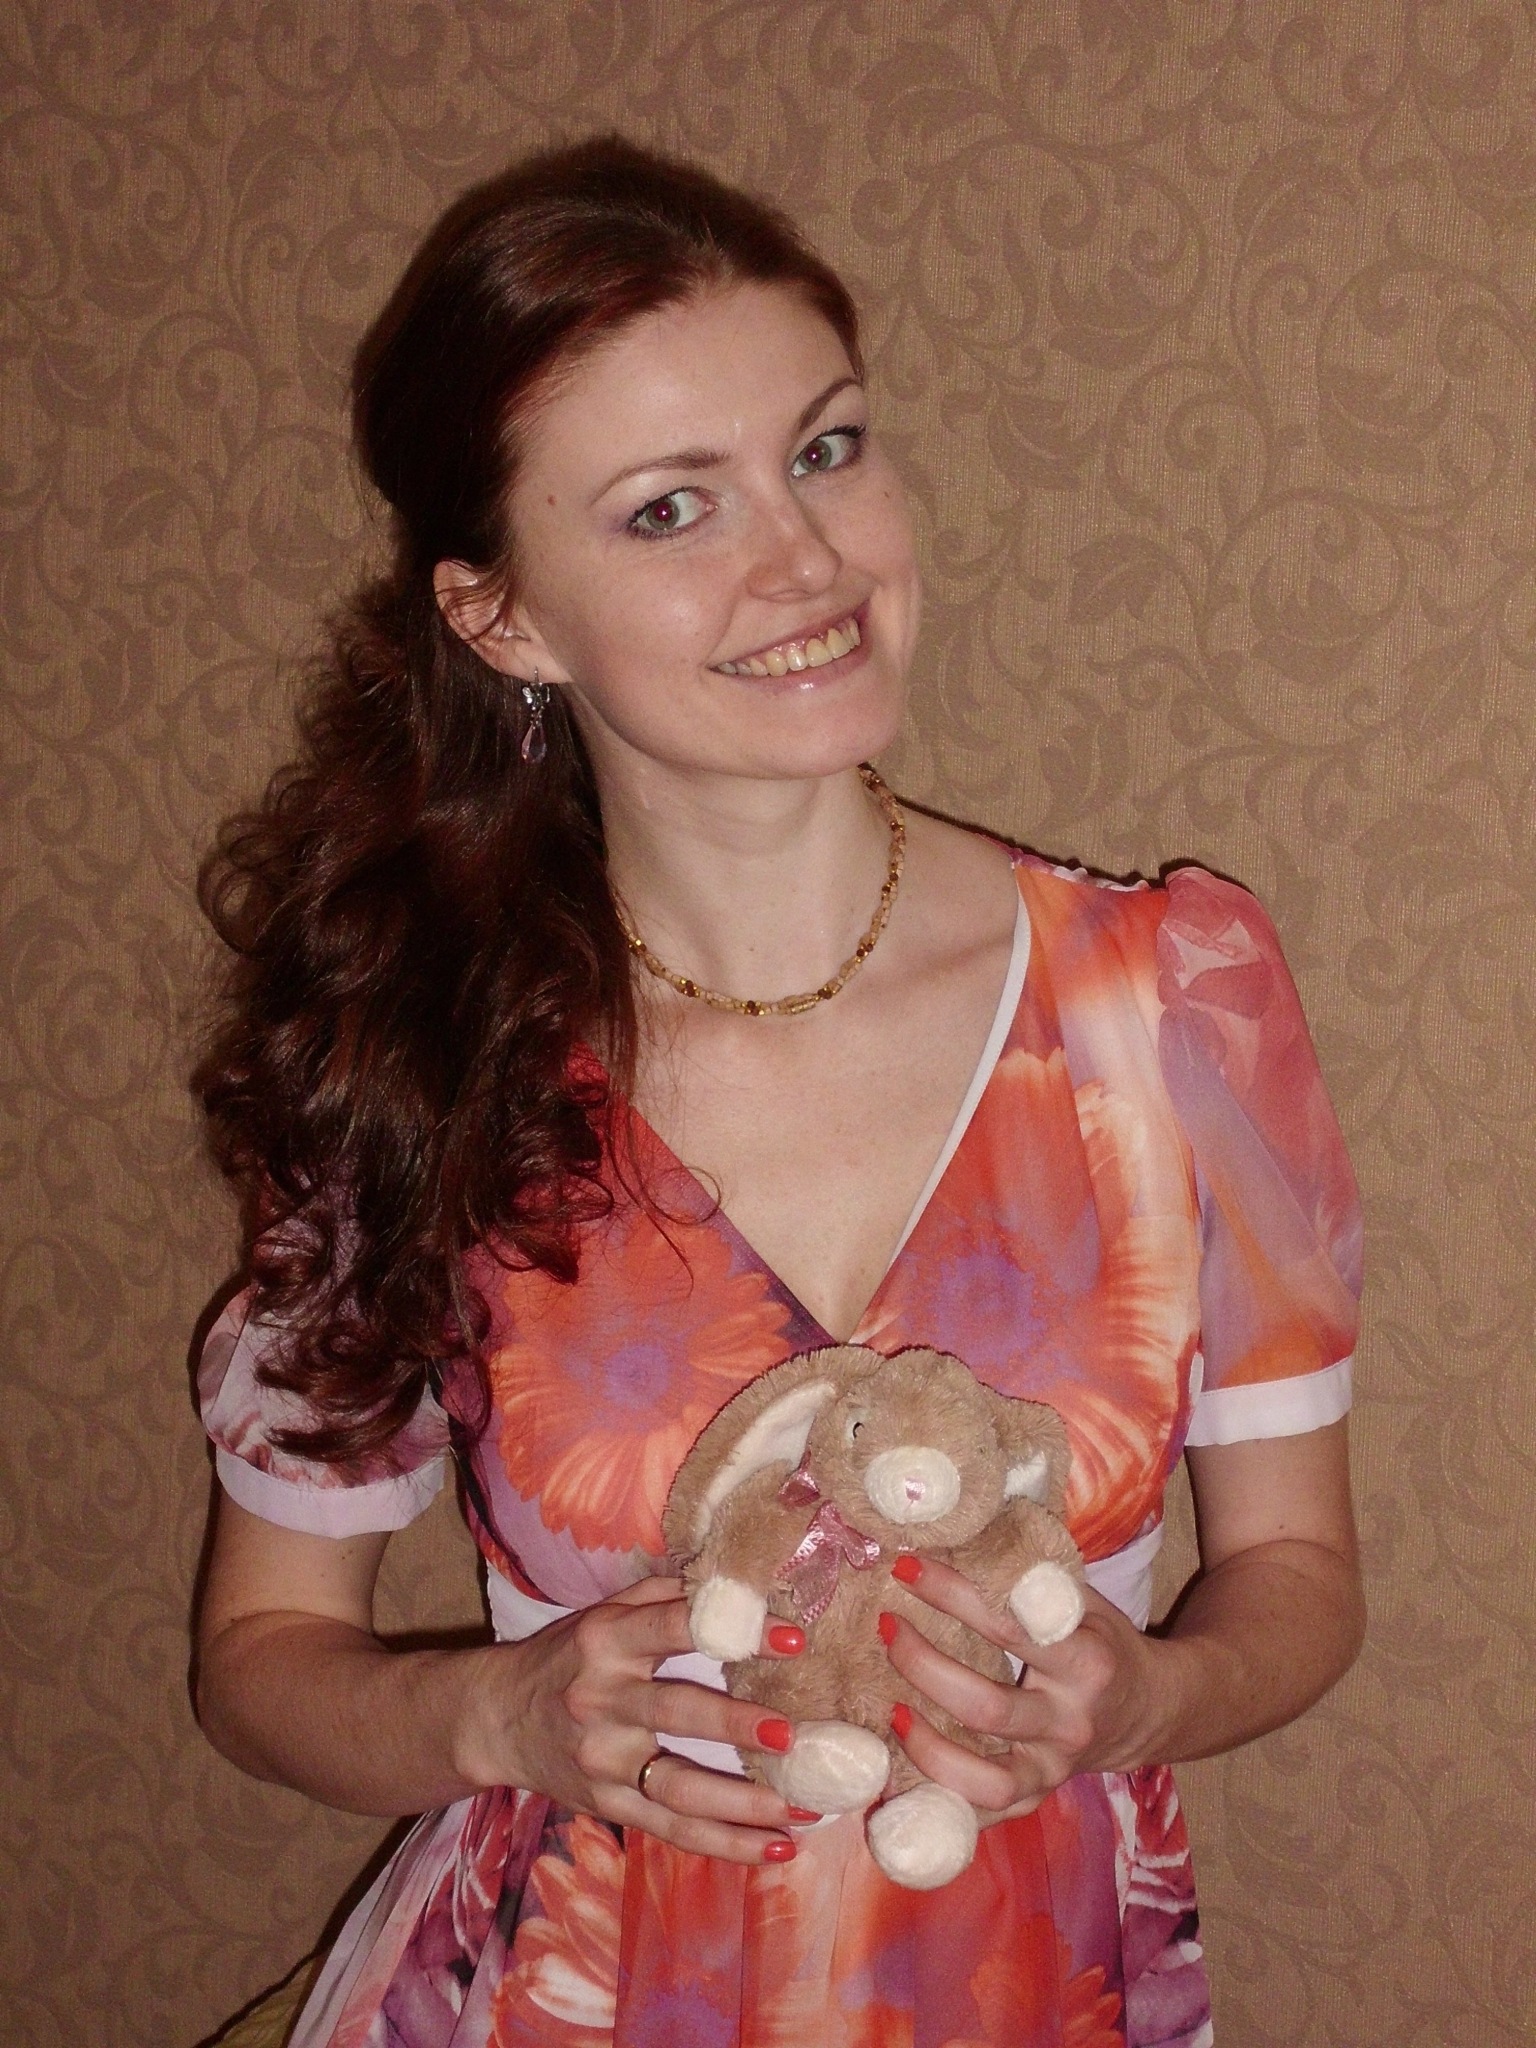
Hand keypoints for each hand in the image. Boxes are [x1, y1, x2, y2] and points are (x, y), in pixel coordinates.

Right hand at [458, 1577, 814, 1862]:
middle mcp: (603, 1700)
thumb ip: (665, 1596)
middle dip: (735, 1726)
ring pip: (678, 1788)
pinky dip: (726, 1845)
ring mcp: (604, 1762)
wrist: (494, 1719)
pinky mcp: (608, 1807)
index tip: (793, 1637)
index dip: (735, 1631)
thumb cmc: (565, 1656)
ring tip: (800, 1809)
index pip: (676, 1628)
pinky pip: (673, 1829)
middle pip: (676, 1713)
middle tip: (792, 1735)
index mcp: (607, 1641)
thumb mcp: (602, 1613)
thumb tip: (739, 1583)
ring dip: (743, 1803)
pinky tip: (776, 1848)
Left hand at [878, 1558, 1170, 1823]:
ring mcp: (1054, 1771)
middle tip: (888, 1628)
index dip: (951, 1594)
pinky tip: (901, 1768)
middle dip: (923, 1666)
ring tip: (892, 1708)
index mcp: (1085, 1664)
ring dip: (927, 1747)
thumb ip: (1029, 1580)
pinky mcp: (1038, 1798)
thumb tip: (954, 1539)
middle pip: (986, 1709)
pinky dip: (939, 1799)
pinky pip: (983, 1817)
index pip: (1008, 1627)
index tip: (907, 1567)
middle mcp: (1070, 1724)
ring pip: (985, 1781)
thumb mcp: (1082, 1601)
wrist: (1150, 1710)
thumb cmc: (1103, 1642)